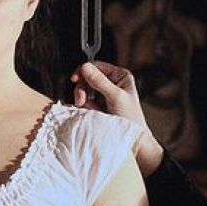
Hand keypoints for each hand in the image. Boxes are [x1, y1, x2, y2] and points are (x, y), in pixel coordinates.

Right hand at [70, 61, 163, 175]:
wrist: (131, 139)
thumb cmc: (130, 118)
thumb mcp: (115, 97)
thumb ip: (100, 81)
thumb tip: (85, 67)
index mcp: (119, 76)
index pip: (97, 66)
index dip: (84, 71)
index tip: (75, 79)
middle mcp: (111, 83)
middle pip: (88, 78)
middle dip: (83, 89)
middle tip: (81, 100)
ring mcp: (104, 94)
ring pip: (84, 90)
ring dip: (83, 99)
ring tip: (89, 109)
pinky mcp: (98, 105)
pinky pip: (85, 102)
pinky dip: (85, 107)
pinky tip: (92, 113)